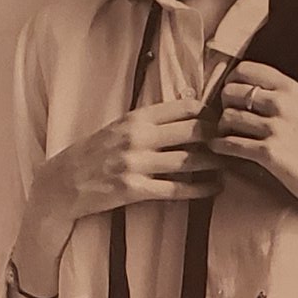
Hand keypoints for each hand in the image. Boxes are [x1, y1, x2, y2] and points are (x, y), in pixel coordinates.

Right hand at [11, 100, 219, 297]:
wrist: (62, 184)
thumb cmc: (93, 155)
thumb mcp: (118, 128)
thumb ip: (148, 122)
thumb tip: (186, 113)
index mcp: (134, 118)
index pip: (183, 107)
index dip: (209, 112)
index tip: (224, 118)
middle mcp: (136, 137)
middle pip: (192, 131)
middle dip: (218, 136)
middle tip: (234, 142)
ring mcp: (135, 164)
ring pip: (188, 160)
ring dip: (215, 164)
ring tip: (231, 166)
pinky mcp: (133, 190)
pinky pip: (175, 189)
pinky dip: (199, 189)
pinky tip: (214, 188)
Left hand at [216, 63, 297, 218]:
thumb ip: (276, 95)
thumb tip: (238, 88)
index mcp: (290, 88)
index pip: (244, 70)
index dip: (230, 82)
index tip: (230, 96)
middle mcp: (283, 103)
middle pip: (231, 92)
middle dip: (223, 105)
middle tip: (228, 119)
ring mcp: (277, 128)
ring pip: (228, 117)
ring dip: (221, 128)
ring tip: (226, 135)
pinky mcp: (270, 153)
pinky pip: (231, 144)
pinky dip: (220, 146)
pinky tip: (220, 148)